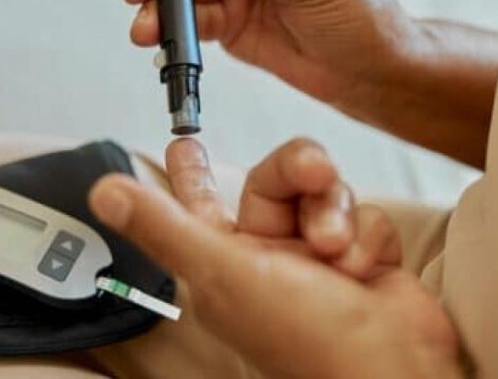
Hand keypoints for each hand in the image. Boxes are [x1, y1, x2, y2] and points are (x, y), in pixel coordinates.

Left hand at [89, 140, 463, 377]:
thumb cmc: (308, 337)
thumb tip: (102, 192)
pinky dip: (369, 238)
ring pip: (328, 192)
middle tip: (316, 173)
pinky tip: (365, 268)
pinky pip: (367, 216)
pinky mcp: (365, 256)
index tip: (186, 141)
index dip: (193, 173)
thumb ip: (167, 228)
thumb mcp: (225, 275)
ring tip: (339, 252)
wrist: (395, 367)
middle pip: (280, 178)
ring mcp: (320, 256)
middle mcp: (272, 256)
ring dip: (337, 214)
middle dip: (301, 170)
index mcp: (228, 261)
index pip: (203, 202)